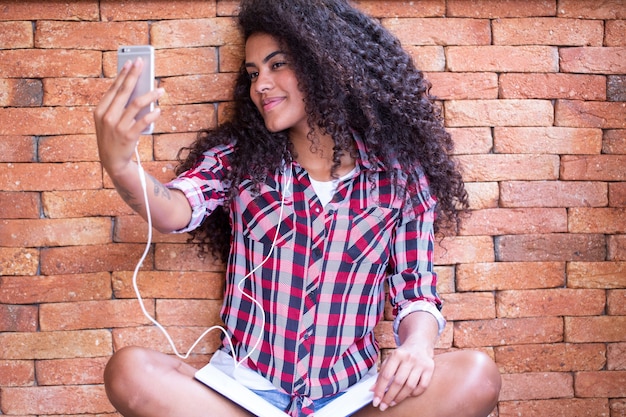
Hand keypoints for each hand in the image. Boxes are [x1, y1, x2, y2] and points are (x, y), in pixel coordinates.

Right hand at [94, 58, 162, 177]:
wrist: (113, 163)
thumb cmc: (113, 139)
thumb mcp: (109, 122)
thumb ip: (118, 107)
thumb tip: (136, 88)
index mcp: (100, 110)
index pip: (114, 88)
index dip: (123, 74)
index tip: (131, 62)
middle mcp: (107, 116)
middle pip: (124, 91)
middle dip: (134, 75)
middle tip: (143, 63)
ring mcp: (117, 126)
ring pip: (136, 104)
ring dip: (150, 94)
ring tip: (161, 89)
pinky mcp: (128, 136)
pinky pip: (143, 121)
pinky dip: (152, 114)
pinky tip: (159, 109)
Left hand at [371, 341, 434, 411]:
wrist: (419, 344)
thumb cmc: (402, 355)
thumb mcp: (390, 360)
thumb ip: (381, 374)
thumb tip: (373, 390)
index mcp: (396, 354)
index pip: (386, 375)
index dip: (380, 390)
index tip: (376, 401)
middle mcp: (409, 358)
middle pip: (398, 382)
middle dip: (389, 397)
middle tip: (383, 406)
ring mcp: (420, 363)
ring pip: (410, 386)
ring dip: (400, 397)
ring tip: (393, 402)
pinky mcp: (429, 369)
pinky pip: (422, 386)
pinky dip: (414, 393)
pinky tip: (407, 395)